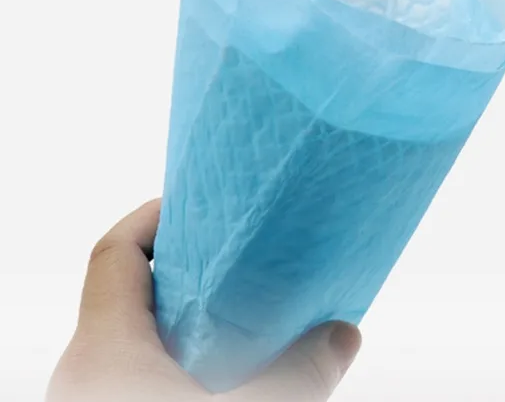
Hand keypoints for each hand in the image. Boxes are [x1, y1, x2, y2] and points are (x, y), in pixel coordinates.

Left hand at [48, 201, 360, 401]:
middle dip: (184, 272)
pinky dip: (179, 367)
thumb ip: (299, 373)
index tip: (201, 201)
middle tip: (240, 258)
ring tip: (244, 320)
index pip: (114, 253)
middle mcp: (82, 380)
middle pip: (125, 297)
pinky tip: (228, 380)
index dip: (155, 215)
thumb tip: (344, 334)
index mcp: (101, 356)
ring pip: (132, 347)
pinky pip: (136, 382)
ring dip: (185, 326)